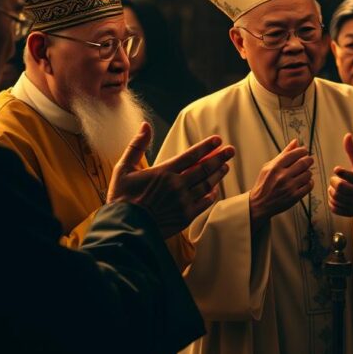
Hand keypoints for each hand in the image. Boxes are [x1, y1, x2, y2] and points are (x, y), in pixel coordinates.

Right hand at [109, 122, 234, 237]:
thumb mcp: (124, 168)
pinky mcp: (185, 217)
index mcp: (164, 172)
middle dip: (219, 157)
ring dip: (217, 174)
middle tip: (230, 150)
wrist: (124, 228)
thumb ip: (137, 146)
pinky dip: (212, 194)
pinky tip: (215, 189)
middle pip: (204, 168)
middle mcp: (177, 185)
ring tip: (225, 166)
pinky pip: (204, 203)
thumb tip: (145, 125)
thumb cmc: (122, 198)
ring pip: (207, 184)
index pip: (191, 155)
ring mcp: (183, 202)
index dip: (207, 146)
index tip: (218, 140)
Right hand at [248, 138, 314, 226]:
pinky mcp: (294, 197)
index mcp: (275, 167)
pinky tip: (304, 181)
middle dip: (308, 160)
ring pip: (308, 174)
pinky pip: (309, 185)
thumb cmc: (264, 184)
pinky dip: (309, 182)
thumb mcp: (269, 167)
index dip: (303, 151)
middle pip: (304, 162)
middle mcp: (282, 176)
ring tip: (304, 172)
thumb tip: (296, 142)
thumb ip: (283, 154)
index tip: (304, 151)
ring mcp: (289, 187)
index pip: (295, 153)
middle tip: (308, 160)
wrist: (259, 204)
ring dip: (308, 171)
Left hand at [328, 133, 352, 230]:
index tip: (337, 169)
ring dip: (331, 192)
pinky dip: (332, 202)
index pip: (350, 176)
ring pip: (336, 198)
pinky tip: (336, 197)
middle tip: (335, 180)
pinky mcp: (350, 212)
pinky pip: (335, 208)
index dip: (341, 172)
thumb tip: (347, 135)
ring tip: (334, 188)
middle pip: (340, 187)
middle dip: (334, 182)